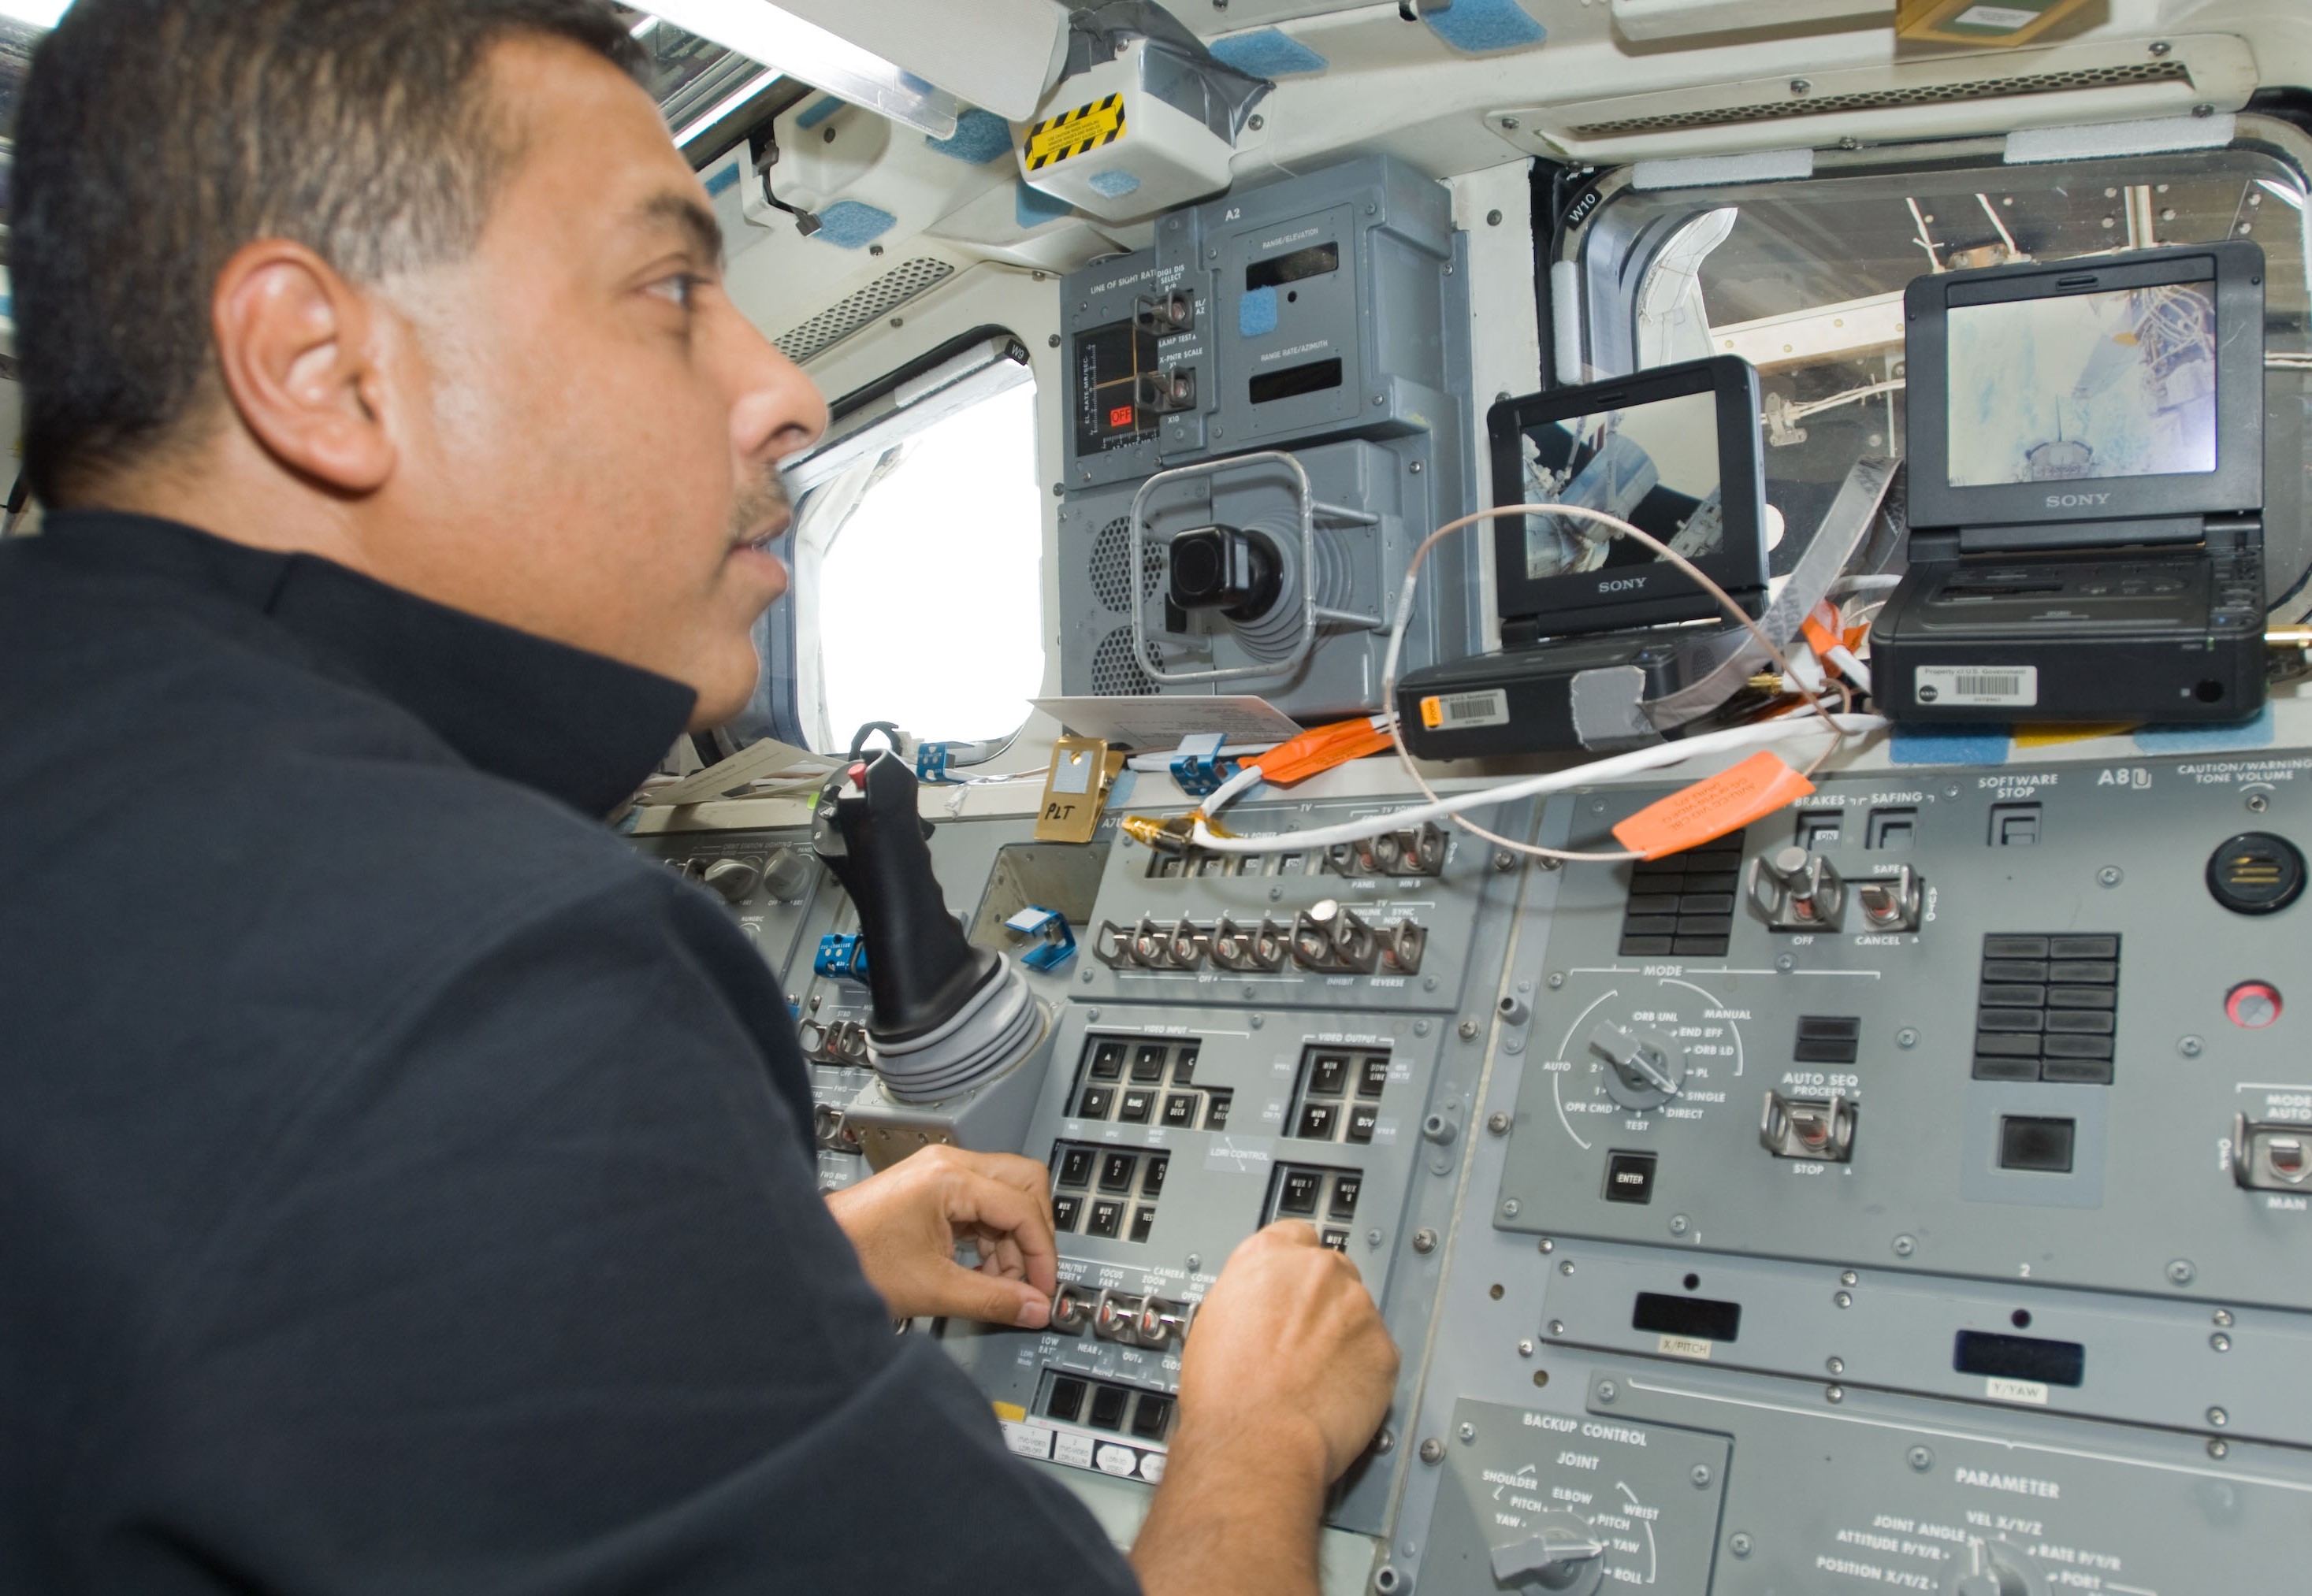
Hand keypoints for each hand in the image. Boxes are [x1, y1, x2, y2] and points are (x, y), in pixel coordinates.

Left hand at [824, 1145, 1057, 1327]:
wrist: (809, 1258)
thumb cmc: (854, 1261)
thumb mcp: (933, 1290)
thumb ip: (993, 1300)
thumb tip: (1033, 1308)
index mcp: (949, 1178)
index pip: (1023, 1207)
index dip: (1041, 1253)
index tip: (1042, 1288)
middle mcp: (947, 1165)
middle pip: (1024, 1184)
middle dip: (1033, 1235)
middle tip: (1030, 1276)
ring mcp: (938, 1173)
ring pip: (1005, 1195)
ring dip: (1010, 1240)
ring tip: (997, 1284)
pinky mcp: (931, 1188)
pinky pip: (981, 1204)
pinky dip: (990, 1237)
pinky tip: (979, 1272)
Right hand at [1175, 1222, 1398, 1482]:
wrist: (1255, 1441)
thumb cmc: (1225, 1394)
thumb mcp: (1212, 1320)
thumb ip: (1248, 1294)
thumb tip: (1259, 1303)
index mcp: (1267, 1256)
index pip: (1295, 1234)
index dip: (1294, 1267)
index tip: (1294, 1288)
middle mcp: (1316, 1271)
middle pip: (1332, 1271)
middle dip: (1322, 1302)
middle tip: (1302, 1342)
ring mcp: (1356, 1308)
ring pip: (1358, 1312)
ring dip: (1344, 1335)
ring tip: (1315, 1375)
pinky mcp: (1383, 1349)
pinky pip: (1377, 1351)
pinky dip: (1363, 1369)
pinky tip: (1336, 1392)